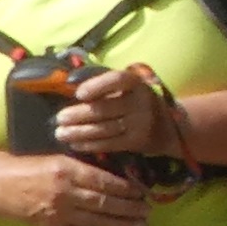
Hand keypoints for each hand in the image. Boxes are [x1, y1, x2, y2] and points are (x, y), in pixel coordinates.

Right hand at [0, 150, 155, 225]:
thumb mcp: (58, 160)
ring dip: (121, 224)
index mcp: (67, 171)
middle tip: (147, 209)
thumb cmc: (31, 169)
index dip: (124, 187)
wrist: (1, 185)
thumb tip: (113, 176)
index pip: (102, 181)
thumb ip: (83, 168)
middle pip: (103, 202)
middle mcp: (65, 193)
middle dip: (129, 207)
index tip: (140, 190)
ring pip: (96, 220)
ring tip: (140, 225)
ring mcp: (59, 213)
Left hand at [48, 63, 175, 163]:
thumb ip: (104, 84)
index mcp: (136, 83)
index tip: (78, 94)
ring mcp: (141, 123)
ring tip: (61, 134)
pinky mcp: (137, 142)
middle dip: (78, 115)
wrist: (167, 125)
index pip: (117, 80)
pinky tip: (76, 144)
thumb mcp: (127, 87)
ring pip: (104, 129)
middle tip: (59, 119)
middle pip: (105, 109)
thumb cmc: (135, 101)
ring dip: (79, 132)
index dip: (97, 86)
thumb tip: (69, 84)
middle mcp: (141, 102)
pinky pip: (110, 144)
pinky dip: (91, 145)